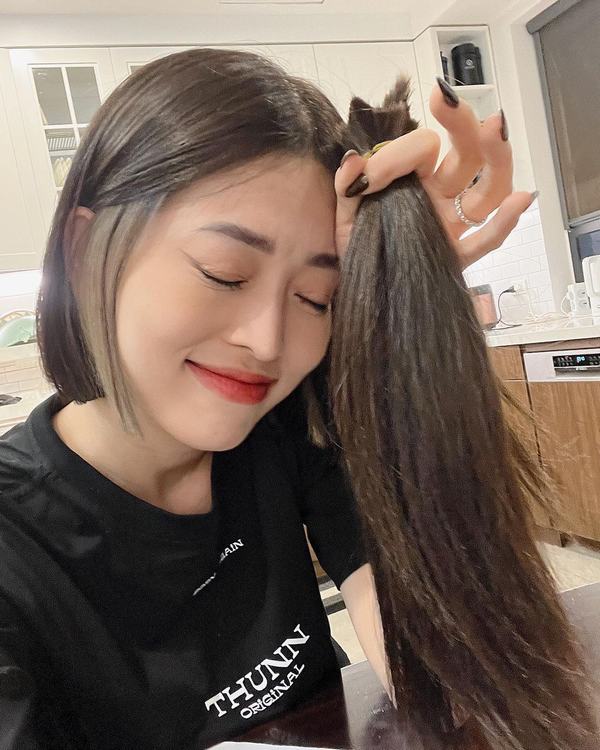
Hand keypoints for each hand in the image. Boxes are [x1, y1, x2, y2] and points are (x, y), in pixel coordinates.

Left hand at [334, 80, 535, 269]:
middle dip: (461, 123)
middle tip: (448, 100)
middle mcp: (438, 194)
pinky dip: (505, 222)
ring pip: (487, 189)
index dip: (397, 155)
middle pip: (465, 153)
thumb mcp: (342, 215)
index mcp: (411, 178)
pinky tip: (520, 199)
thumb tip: (353, 161)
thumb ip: (347, 186)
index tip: (367, 181)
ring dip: (496, 159)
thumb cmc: (354, 249)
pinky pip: (486, 240)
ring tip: (496, 129)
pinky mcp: (456, 257)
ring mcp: (451, 224)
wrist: (356, 292)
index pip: (420, 148)